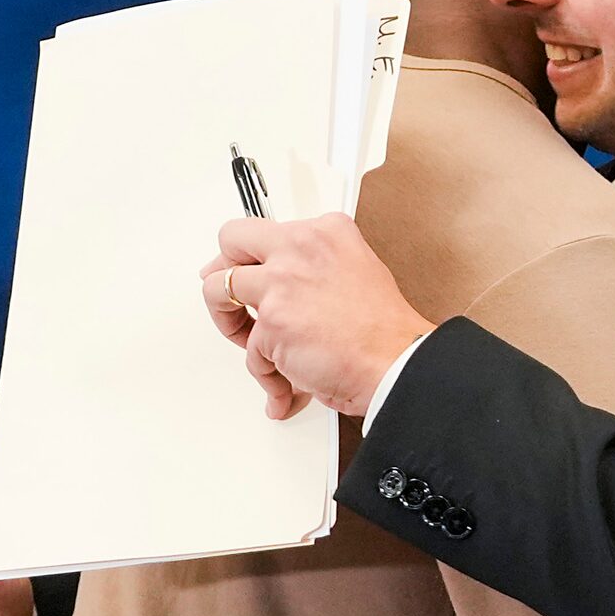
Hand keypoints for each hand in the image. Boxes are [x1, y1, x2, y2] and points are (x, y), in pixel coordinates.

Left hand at [203, 214, 433, 418]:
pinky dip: (267, 375)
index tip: (249, 269)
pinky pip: (250, 351)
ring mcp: (280, 282)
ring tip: (249, 343)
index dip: (254, 257)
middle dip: (222, 269)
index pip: (267, 230)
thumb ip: (315, 269)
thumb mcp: (357, 270)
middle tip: (229, 296)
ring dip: (229, 322)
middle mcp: (299, 246)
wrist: (396, 361)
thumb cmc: (384, 330)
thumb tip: (283, 287)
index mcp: (325, 231)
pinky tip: (286, 385)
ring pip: (218, 291)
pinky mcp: (271, 321)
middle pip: (231, 240)